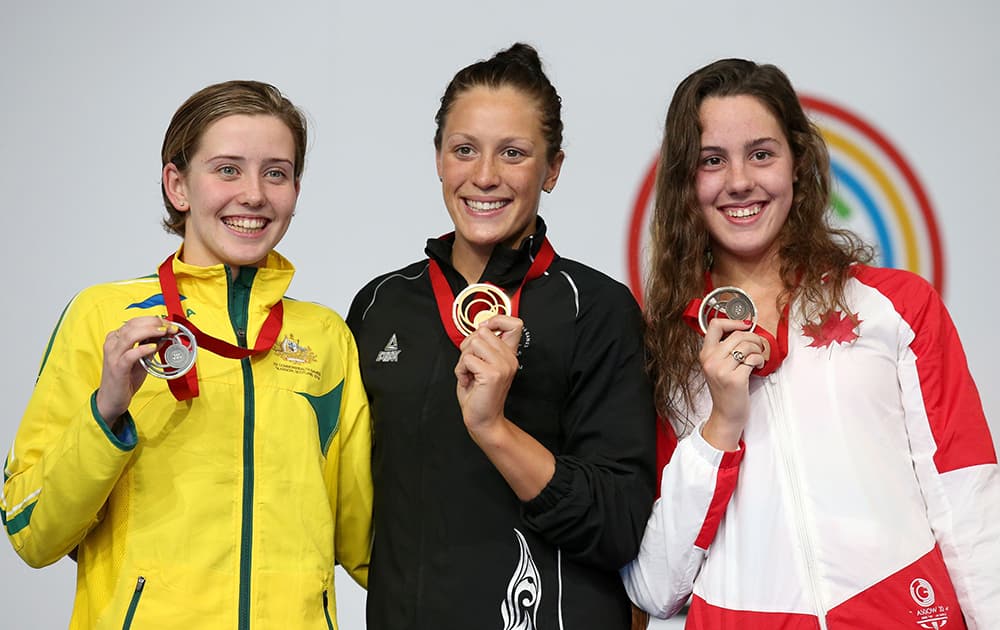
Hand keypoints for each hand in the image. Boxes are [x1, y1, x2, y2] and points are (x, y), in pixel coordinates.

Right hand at [95, 317, 170, 422]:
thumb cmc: (125, 378)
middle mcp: (113, 344)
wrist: (112, 399)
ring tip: (164, 332)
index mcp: (117, 339)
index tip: (169, 323)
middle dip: (154, 323)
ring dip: (149, 331)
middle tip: (170, 326)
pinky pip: (129, 355)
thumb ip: (150, 346)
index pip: (135, 322)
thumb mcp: (141, 359)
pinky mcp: (117, 368)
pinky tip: (153, 347)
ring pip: (130, 335)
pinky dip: (142, 349)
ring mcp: (113, 355)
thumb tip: (164, 336)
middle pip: (132, 325)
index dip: (153, 320)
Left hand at [454, 314, 522, 438]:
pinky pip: (467, 359)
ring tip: (471, 373)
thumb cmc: (479, 393)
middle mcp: (509, 358)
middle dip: (469, 346)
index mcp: (509, 354)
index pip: (515, 323)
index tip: (486, 331)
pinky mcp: (493, 374)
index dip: (497, 320)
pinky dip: (461, 370)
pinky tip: (469, 381)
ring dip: (464, 360)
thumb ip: (483, 345)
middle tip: (472, 365)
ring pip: (473, 343)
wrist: (483, 419)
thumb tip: (480, 327)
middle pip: (483, 331)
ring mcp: (503, 365)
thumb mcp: (482, 363)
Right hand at [699, 318, 766, 450]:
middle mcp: (710, 360)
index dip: (733, 321)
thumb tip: (742, 330)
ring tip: (757, 357)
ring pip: (747, 345)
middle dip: (753, 338)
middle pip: (737, 335)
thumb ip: (723, 349)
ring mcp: (721, 370)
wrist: (726, 414)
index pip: (714, 325)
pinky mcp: (735, 379)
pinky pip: (753, 358)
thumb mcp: (716, 366)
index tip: (744, 325)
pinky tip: (758, 365)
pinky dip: (759, 360)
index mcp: (705, 354)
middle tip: (758, 345)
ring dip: (758, 349)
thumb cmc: (725, 390)